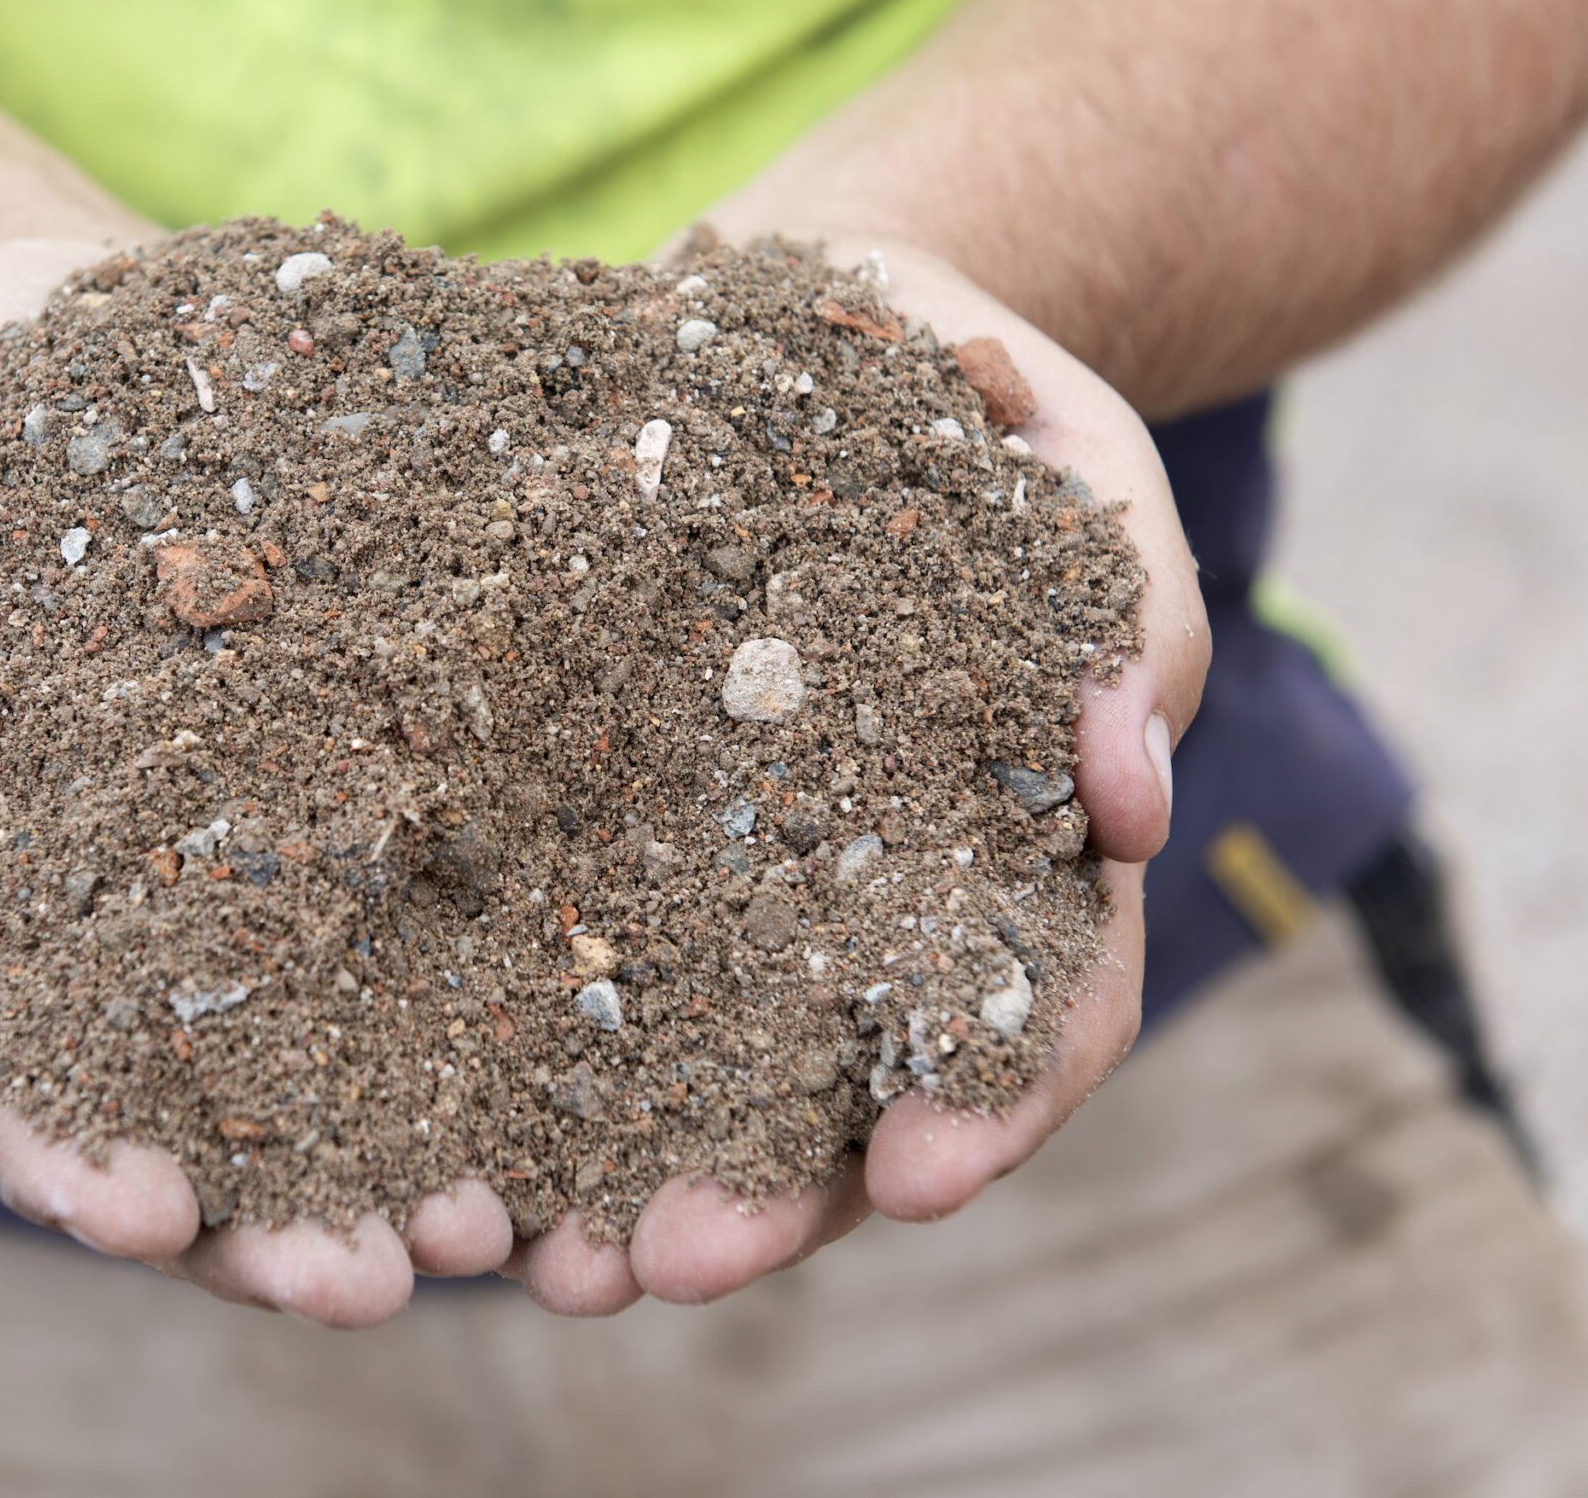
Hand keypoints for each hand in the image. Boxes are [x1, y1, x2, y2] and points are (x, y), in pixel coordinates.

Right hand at [0, 238, 513, 1327]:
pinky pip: (384, 935)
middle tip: (363, 1287)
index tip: (136, 1215)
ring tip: (492, 1241)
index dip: (34, 1146)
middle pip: (133, 1106)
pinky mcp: (316, 810)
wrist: (61, 335)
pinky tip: (553, 1088)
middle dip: (243, 1222)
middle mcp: (60, 920)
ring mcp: (196, 876)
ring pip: (273, 1065)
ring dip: (372, 1170)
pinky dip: (452, 1029)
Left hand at [502, 234, 1211, 1316]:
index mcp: (1010, 834)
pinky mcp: (602, 827)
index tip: (920, 1173)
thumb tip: (1134, 797)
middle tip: (674, 1262)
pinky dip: (523, 1061)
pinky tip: (453, 1138)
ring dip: (634, 1182)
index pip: (1034, 1006)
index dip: (991, 1101)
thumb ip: (1111, 608)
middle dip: (779, 1195)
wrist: (787, 320)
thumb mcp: (1056, 453)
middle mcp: (870, 893)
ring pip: (703, 1067)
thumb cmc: (956, 384)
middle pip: (850, 1090)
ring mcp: (732, 873)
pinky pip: (567, 959)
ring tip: (545, 1267)